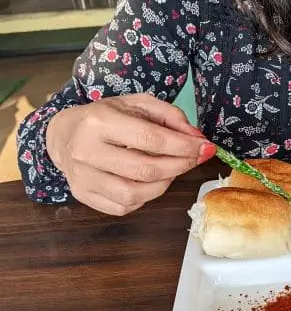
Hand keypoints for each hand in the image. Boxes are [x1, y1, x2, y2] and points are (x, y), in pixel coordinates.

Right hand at [46, 94, 215, 215]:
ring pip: (135, 194)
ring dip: (164, 184)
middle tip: (196, 159)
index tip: (205, 147)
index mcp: (99, 122)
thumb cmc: (105, 117)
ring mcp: (82, 177)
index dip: (185, 146)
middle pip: (146, 170)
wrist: (64, 134)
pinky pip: (124, 207)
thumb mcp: (137, 104)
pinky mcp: (83, 195)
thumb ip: (170, 116)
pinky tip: (148, 182)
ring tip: (171, 169)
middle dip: (181, 166)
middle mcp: (86, 151)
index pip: (151, 139)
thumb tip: (196, 138)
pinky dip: (145, 197)